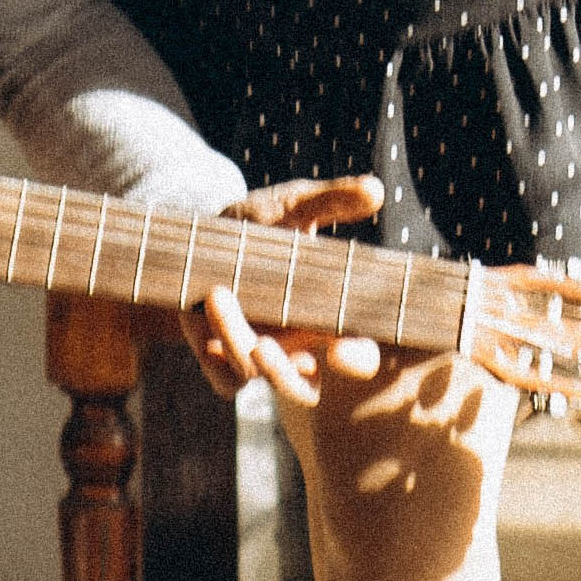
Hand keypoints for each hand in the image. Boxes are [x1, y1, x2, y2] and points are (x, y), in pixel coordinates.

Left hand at [181, 171, 382, 414]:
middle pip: (305, 390)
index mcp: (328, 317)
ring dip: (236, 342)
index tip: (340, 349)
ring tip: (218, 295)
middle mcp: (298, 346)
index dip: (356, 359)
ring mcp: (261, 356)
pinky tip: (205, 316)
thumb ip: (332, 201)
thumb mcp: (294, 207)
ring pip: (258, 375)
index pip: (357, 355)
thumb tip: (376, 189)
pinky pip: (226, 381)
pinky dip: (217, 363)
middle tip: (264, 346)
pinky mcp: (224, 361)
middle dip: (286, 377)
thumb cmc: (261, 224)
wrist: (207, 235)